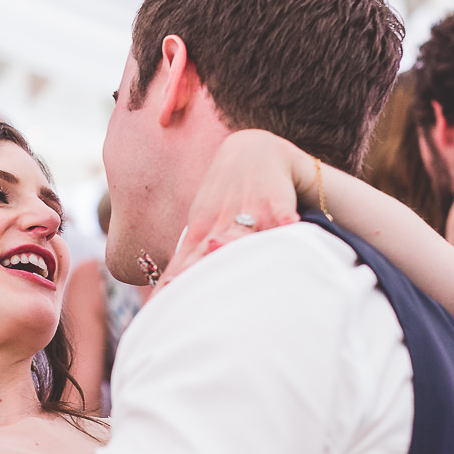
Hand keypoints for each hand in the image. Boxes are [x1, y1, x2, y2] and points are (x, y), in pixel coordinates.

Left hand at [165, 130, 304, 282]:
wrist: (254, 150)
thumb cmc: (225, 195)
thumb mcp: (202, 221)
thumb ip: (189, 255)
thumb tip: (167, 287)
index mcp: (201, 230)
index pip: (185, 261)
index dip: (174, 282)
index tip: (162, 303)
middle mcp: (222, 222)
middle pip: (208, 251)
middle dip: (197, 270)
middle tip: (186, 292)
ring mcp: (250, 211)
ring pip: (240, 232)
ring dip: (231, 243)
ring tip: (220, 250)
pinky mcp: (277, 202)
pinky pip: (281, 213)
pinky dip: (286, 220)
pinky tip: (291, 227)